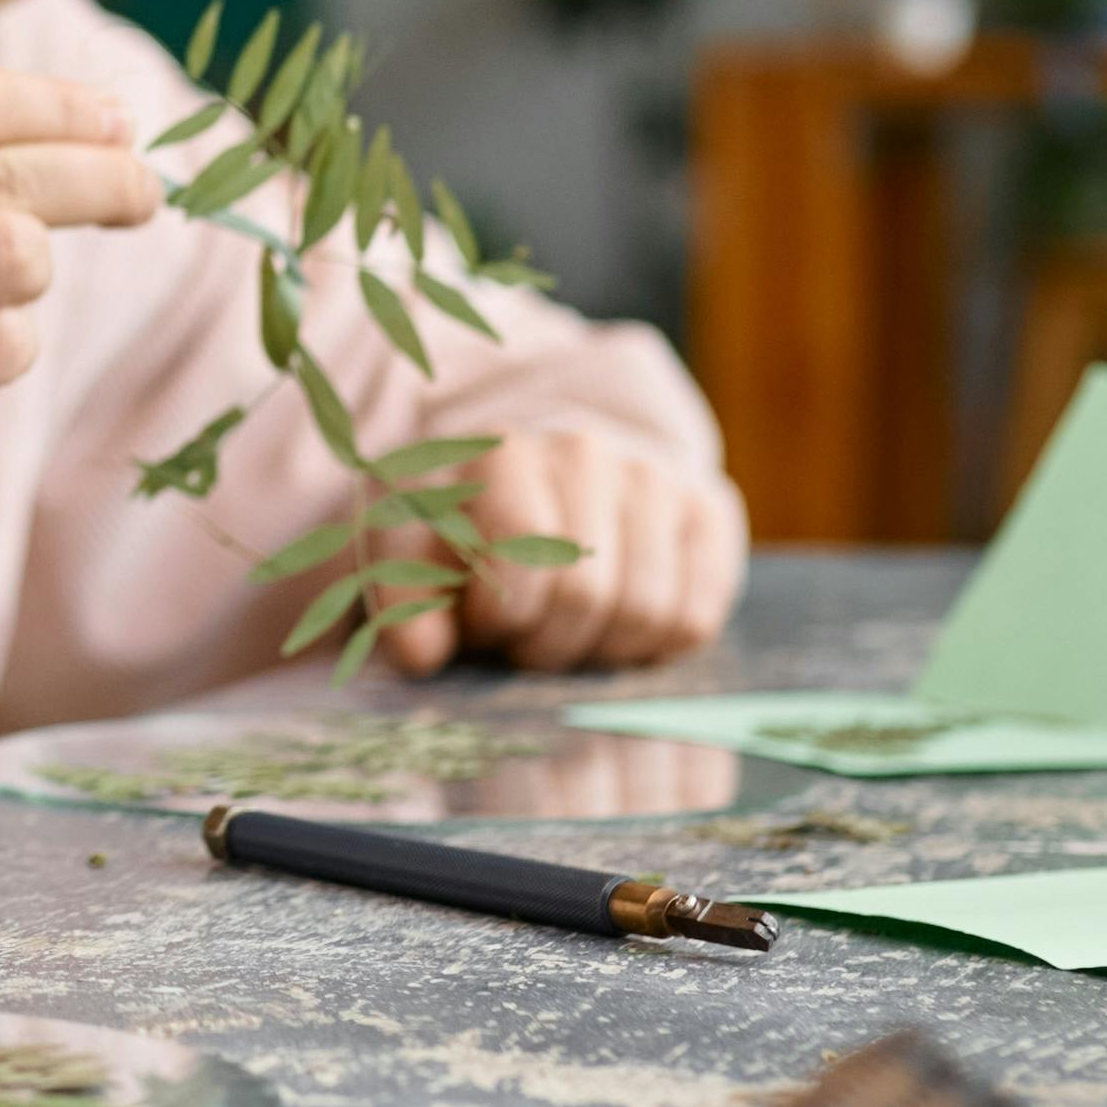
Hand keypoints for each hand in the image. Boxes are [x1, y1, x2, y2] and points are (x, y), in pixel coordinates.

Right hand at [0, 63, 158, 604]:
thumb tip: (87, 118)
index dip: (57, 107)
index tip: (117, 121)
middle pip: (4, 176)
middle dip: (99, 177)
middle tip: (144, 190)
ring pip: (12, 255)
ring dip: (36, 272)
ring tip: (11, 286)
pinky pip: (1, 346)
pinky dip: (8, 343)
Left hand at [389, 426, 747, 673]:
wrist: (533, 488)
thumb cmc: (460, 533)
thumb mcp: (403, 555)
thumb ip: (398, 600)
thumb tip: (421, 655)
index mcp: (501, 453)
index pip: (520, 565)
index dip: (498, 619)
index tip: (478, 621)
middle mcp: (586, 451)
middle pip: (588, 595)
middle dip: (546, 643)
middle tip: (522, 638)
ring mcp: (654, 478)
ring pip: (649, 611)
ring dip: (601, 648)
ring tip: (567, 630)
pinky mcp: (708, 512)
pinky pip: (695, 617)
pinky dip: (654, 645)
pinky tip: (616, 624)